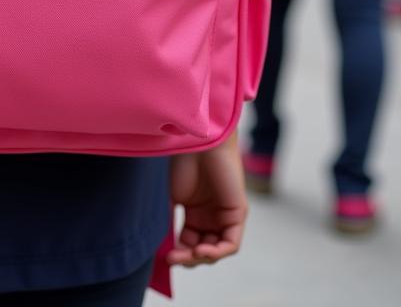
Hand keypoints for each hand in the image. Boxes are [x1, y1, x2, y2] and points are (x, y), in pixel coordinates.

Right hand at [168, 128, 247, 267]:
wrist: (197, 142)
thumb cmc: (183, 162)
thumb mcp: (173, 198)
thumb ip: (170, 222)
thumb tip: (162, 250)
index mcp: (196, 214)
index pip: (190, 244)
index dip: (180, 254)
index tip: (166, 257)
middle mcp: (212, 217)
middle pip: (204, 250)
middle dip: (190, 259)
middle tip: (174, 258)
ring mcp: (225, 215)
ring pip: (217, 250)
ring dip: (203, 258)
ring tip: (189, 255)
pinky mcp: (238, 212)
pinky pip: (231, 243)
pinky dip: (218, 252)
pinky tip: (202, 250)